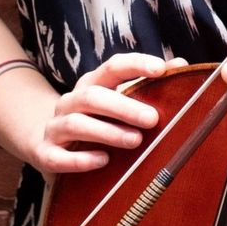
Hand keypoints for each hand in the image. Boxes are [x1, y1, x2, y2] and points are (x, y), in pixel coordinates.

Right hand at [25, 52, 185, 173]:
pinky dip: (81, 159)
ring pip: (77, 123)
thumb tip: (182, 65)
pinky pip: (58, 157)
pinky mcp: (45, 153)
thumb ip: (148, 83)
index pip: (113, 66)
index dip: (137, 65)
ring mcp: (55, 126)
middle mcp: (71, 101)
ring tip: (135, 141)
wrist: (46, 141)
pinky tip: (103, 161)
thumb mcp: (119, 99)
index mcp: (92, 83)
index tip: (162, 69)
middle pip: (94, 96)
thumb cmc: (95, 119)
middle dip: (124, 107)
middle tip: (153, 119)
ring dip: (107, 132)